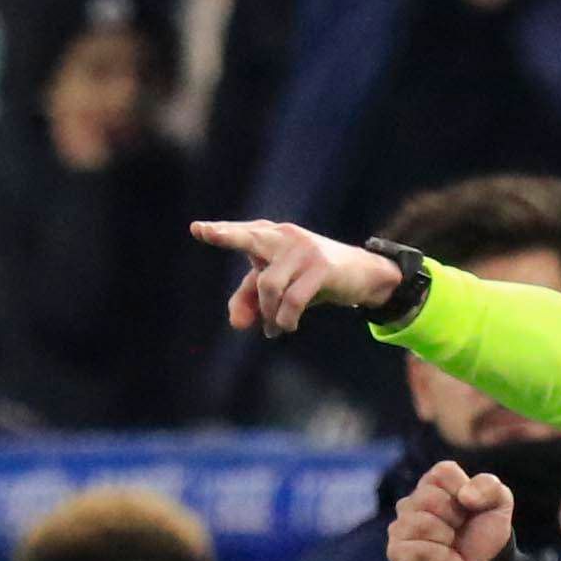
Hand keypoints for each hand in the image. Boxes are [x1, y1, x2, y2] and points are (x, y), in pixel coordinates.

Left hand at [192, 216, 403, 334]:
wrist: (364, 275)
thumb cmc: (313, 277)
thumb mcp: (281, 287)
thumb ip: (250, 300)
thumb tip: (236, 325)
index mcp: (273, 237)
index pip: (244, 233)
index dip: (221, 233)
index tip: (197, 230)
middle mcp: (285, 237)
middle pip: (251, 238)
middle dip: (226, 236)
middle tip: (205, 232)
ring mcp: (304, 250)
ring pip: (268, 286)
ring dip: (268, 314)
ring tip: (273, 330)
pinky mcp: (321, 267)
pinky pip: (292, 299)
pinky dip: (285, 319)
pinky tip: (286, 327)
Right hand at [385, 462, 515, 560]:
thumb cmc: (485, 534)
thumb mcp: (499, 503)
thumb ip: (489, 486)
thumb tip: (464, 496)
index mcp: (432, 485)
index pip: (442, 472)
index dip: (462, 490)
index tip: (470, 506)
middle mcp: (411, 503)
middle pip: (428, 496)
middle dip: (454, 516)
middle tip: (459, 529)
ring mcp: (400, 529)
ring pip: (420, 523)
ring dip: (445, 537)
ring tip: (449, 545)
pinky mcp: (397, 554)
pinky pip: (416, 550)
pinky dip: (438, 557)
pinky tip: (441, 560)